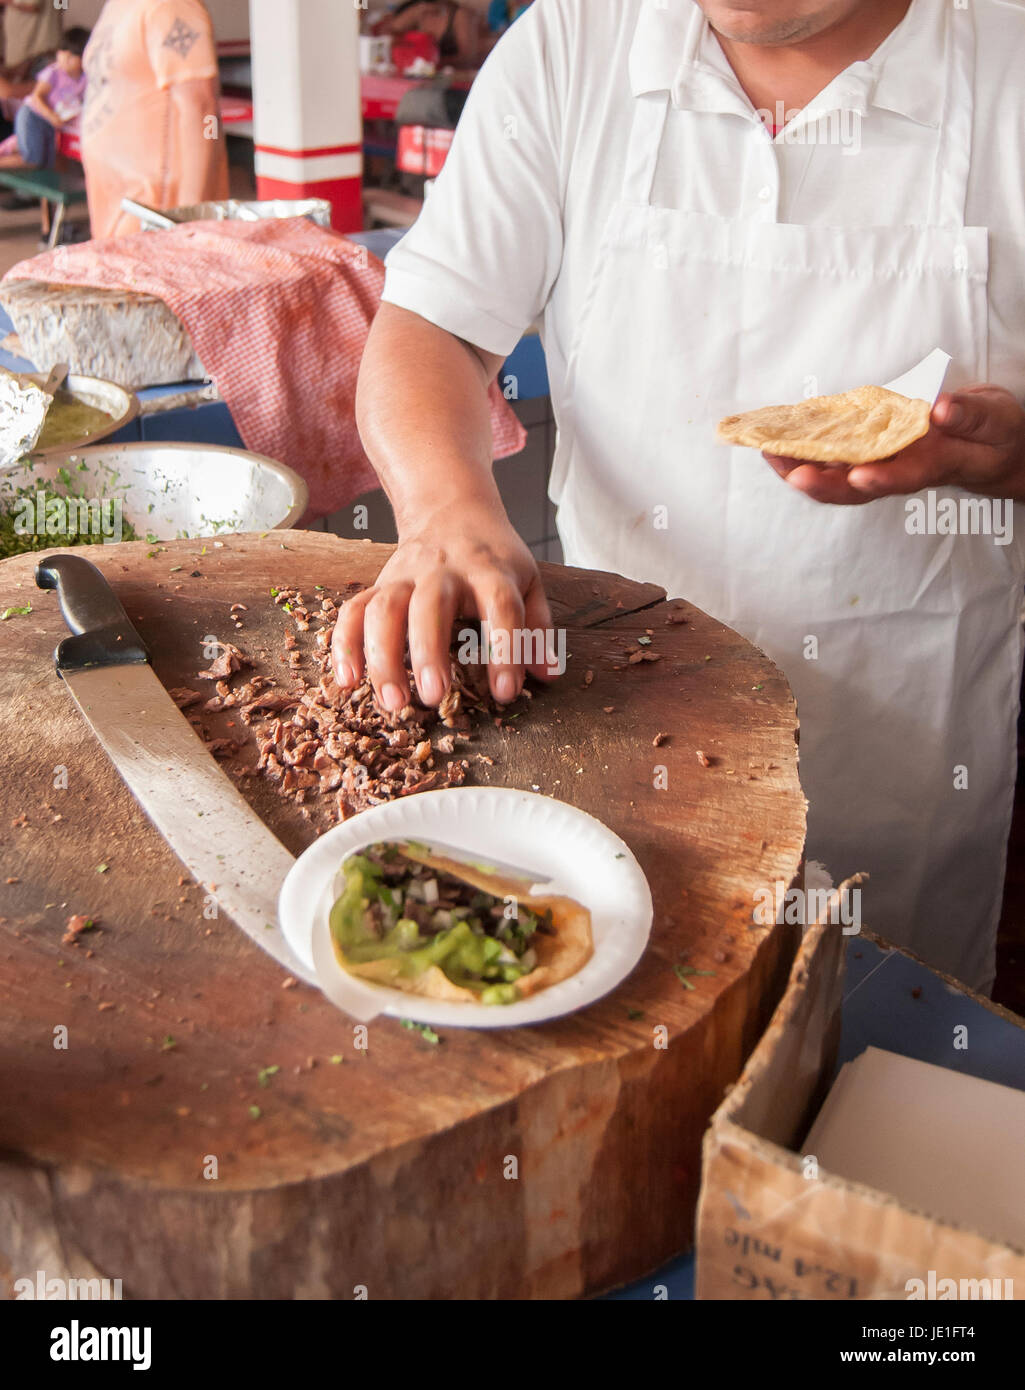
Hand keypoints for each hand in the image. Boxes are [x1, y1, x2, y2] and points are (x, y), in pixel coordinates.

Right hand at [330, 503, 554, 712]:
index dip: (505, 649)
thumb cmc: (494, 557)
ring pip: (384, 608)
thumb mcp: (527, 580)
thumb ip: (538, 626)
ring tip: (393, 702)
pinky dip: (344, 645)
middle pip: (431, 605)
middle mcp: (444, 571)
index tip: (504, 693)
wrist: (451, 508)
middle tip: (435, 697)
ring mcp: (405, 576)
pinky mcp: (378, 584)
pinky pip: (353, 611)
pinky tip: (347, 682)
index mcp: (489, 571)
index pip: (500, 607)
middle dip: (429, 651)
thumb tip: (548, 674)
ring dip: (382, 655)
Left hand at [763, 385, 1024, 504]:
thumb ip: (971, 416)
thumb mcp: (996, 421)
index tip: (858, 475)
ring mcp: (887, 468)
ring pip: (840, 481)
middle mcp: (904, 472)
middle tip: (789, 470)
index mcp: (937, 464)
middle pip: (858, 489)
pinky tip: (784, 443)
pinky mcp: (875, 458)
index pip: (908, 475)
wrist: (996, 453)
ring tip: (771, 453)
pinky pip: (837, 463)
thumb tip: (941, 408)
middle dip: (822, 483)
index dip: (883, 477)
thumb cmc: (996, 435)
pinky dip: (809, 454)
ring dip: (804, 471)